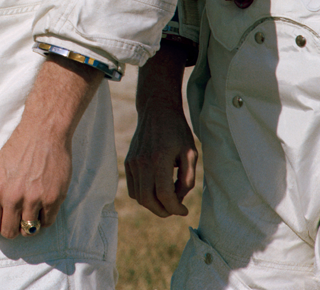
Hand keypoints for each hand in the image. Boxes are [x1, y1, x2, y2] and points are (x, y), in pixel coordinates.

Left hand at [0, 114, 72, 237]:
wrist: (43, 132)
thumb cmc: (17, 149)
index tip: (0, 220)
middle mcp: (12, 197)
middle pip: (9, 233)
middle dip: (12, 226)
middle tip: (17, 213)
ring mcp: (34, 199)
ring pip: (28, 231)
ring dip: (29, 222)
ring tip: (31, 206)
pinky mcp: (53, 198)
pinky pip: (47, 223)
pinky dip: (44, 216)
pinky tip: (42, 201)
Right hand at [124, 99, 195, 216]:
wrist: (157, 109)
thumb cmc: (177, 131)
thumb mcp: (191, 153)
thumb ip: (188, 179)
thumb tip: (178, 200)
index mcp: (160, 159)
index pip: (165, 196)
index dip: (176, 209)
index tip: (184, 210)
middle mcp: (143, 162)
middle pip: (148, 201)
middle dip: (163, 211)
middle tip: (175, 209)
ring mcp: (133, 162)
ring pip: (139, 197)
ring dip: (153, 205)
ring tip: (167, 199)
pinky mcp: (128, 161)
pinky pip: (133, 188)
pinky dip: (143, 196)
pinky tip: (156, 189)